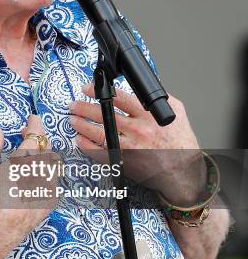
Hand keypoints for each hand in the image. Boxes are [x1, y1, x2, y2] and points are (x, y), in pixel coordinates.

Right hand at [0, 115, 54, 258]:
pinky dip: (45, 172)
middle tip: (25, 134)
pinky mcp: (50, 202)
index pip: (36, 137)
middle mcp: (41, 176)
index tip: (32, 119)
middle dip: (38, 138)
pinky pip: (53, 180)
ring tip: (28, 154)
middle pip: (47, 148)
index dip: (36, 124)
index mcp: (24, 165)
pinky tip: (32, 174)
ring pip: (52, 164)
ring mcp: (49, 190)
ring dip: (42, 154)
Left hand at [69, 83, 204, 204]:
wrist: (184, 171)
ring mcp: (130, 147)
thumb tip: (143, 88)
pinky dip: (88, 147)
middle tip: (73, 105)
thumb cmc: (181, 142)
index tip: (87, 88)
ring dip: (83, 126)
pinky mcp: (125, 162)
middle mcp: (138, 131)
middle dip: (84, 108)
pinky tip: (80, 140)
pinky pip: (101, 153)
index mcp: (148, 116)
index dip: (100, 92)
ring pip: (99, 133)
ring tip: (73, 119)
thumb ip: (159, 98)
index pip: (119, 98)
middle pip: (104, 115)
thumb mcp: (177, 112)